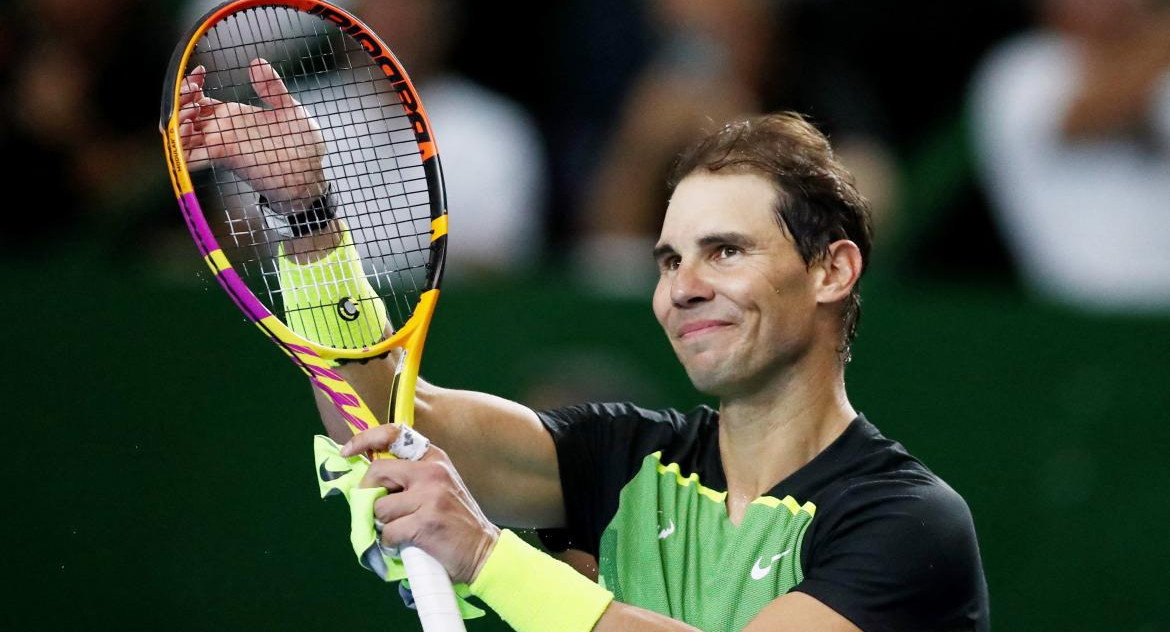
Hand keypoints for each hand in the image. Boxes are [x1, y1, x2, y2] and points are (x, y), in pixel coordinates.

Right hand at [178, 58, 326, 211]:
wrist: (312, 174)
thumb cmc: (303, 145)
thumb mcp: (290, 109)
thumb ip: (273, 88)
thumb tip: (257, 62)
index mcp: (234, 115)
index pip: (199, 99)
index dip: (192, 83)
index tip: (200, 71)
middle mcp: (223, 130)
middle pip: (185, 114)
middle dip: (179, 100)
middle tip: (192, 92)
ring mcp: (223, 146)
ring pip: (183, 134)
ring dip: (176, 122)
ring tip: (187, 113)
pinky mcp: (226, 159)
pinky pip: (193, 157)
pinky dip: (182, 146)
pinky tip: (184, 132)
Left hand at [343, 424, 500, 583]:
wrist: (483, 550)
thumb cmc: (454, 520)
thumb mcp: (438, 486)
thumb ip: (409, 477)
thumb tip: (367, 481)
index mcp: (434, 458)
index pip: (394, 435)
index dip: (365, 439)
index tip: (347, 451)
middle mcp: (432, 472)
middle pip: (377, 472)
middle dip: (368, 494)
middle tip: (374, 509)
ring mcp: (430, 497)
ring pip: (380, 508)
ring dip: (383, 524)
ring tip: (401, 529)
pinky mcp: (425, 523)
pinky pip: (388, 532)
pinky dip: (390, 543)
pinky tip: (405, 544)